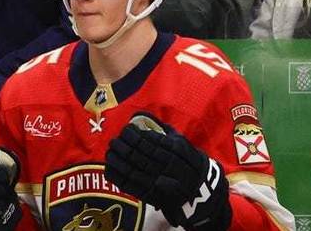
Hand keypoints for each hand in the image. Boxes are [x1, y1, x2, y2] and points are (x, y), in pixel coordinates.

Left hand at [105, 116, 230, 230]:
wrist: (200, 192)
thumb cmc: (187, 162)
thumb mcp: (182, 143)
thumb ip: (164, 130)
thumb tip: (143, 115)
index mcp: (177, 150)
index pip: (150, 140)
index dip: (134, 135)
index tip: (126, 130)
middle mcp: (169, 166)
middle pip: (140, 154)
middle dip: (124, 146)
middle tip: (115, 139)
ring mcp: (161, 182)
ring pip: (134, 169)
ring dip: (119, 159)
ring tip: (111, 151)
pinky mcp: (152, 195)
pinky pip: (131, 185)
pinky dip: (118, 176)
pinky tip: (110, 167)